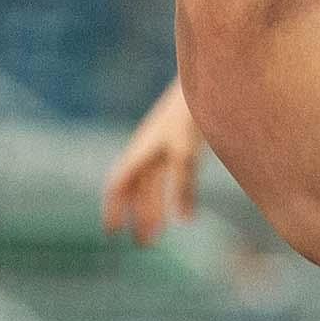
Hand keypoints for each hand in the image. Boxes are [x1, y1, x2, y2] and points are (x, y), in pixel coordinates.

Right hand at [102, 80, 203, 245]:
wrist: (208, 77)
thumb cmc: (191, 112)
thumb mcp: (185, 152)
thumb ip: (183, 186)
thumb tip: (183, 221)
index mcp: (141, 150)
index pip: (118, 184)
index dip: (113, 208)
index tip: (112, 233)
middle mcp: (148, 148)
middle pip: (139, 188)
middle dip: (140, 215)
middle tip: (145, 243)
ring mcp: (164, 143)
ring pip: (154, 182)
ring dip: (155, 207)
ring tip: (160, 232)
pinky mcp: (182, 139)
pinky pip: (170, 172)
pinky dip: (173, 193)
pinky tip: (184, 209)